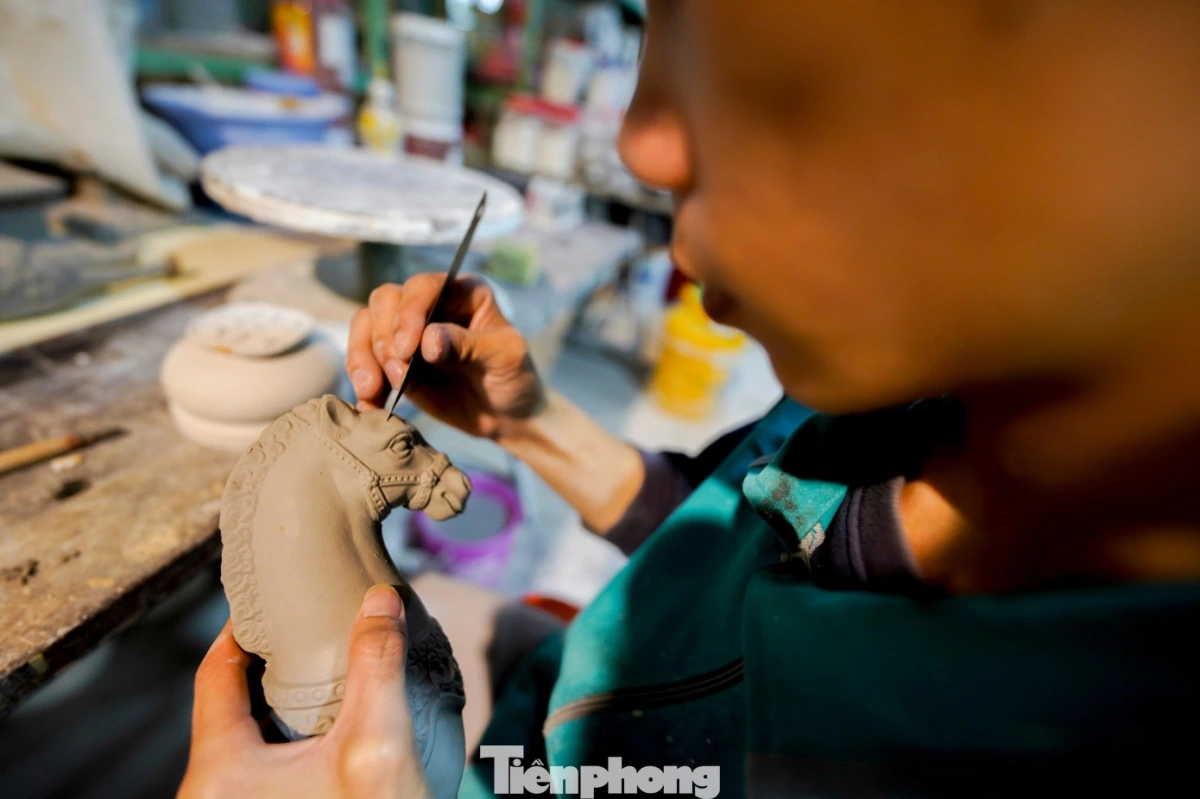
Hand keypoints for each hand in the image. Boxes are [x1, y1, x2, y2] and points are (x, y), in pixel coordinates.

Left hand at [178, 585, 429, 798]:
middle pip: (226, 705)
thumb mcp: (378, 742)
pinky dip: (283, 737)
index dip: (239, 628)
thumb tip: (378, 599)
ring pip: (242, 739)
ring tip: (319, 674)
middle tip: (304, 632)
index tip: (267, 601)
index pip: (213, 674)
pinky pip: (256, 768)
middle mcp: (210, 796)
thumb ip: (376, 664)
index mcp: (219, 772)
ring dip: (277, 703)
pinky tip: (323, 728)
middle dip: (266, 665)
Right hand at [345, 274, 545, 438]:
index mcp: (461, 291)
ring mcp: (407, 333)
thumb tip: (428, 341)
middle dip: (383, 339)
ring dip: (363, 359)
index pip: (422, 288)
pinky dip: (361, 383)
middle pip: (385, 302)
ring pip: (366, 326)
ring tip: (374, 391)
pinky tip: (368, 405)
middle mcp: (430, 304)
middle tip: (397, 374)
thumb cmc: (515, 377)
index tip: (407, 349)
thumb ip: (469, 345)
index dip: (408, 314)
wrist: (508, 416)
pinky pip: (364, 362)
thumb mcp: (504, 357)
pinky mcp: (394, 362)